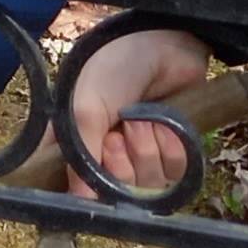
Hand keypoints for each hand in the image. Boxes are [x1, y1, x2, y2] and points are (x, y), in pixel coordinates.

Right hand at [65, 25, 217, 196]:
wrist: (163, 44)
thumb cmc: (112, 68)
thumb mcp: (85, 107)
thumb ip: (81, 156)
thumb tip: (82, 203)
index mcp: (74, 146)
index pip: (71, 190)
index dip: (83, 189)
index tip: (91, 167)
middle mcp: (104, 156)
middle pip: (114, 195)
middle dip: (120, 163)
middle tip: (119, 132)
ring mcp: (140, 156)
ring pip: (147, 187)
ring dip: (146, 149)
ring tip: (141, 119)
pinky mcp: (172, 152)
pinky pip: (176, 174)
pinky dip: (171, 146)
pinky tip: (163, 122)